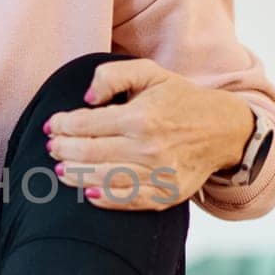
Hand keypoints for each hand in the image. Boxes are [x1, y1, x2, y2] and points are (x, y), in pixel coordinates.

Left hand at [42, 57, 250, 210]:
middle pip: (89, 153)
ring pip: (102, 179)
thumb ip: (113, 75)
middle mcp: (148, 148)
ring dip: (74, 174)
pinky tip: (86, 191)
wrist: (222, 129)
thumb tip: (87, 98)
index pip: (86, 124)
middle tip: (52, 147)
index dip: (62, 125)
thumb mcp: (150, 73)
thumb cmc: (179, 99)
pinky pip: (126, 201)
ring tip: (61, 168)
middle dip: (63, 150)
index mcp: (141, 117)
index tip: (52, 126)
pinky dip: (102, 198)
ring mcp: (157, 175)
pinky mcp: (166, 195)